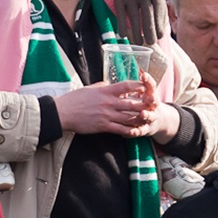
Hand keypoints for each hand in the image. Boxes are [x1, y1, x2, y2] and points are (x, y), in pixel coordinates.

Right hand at [54, 74, 177, 140]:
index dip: (138, 86)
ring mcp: (107, 115)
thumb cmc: (75, 99)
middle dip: (144, 104)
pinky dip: (130, 131)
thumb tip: (110, 85)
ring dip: (140, 118)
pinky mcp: (103, 126)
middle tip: (153, 105)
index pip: (126, 86)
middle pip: (132, 103)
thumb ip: (102, 87)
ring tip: (148, 119)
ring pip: (129, 117)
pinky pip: (120, 129)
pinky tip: (136, 132)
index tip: (146, 86)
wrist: (63, 112)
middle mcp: (108, 103)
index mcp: (105, 91)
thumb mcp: (90, 89)